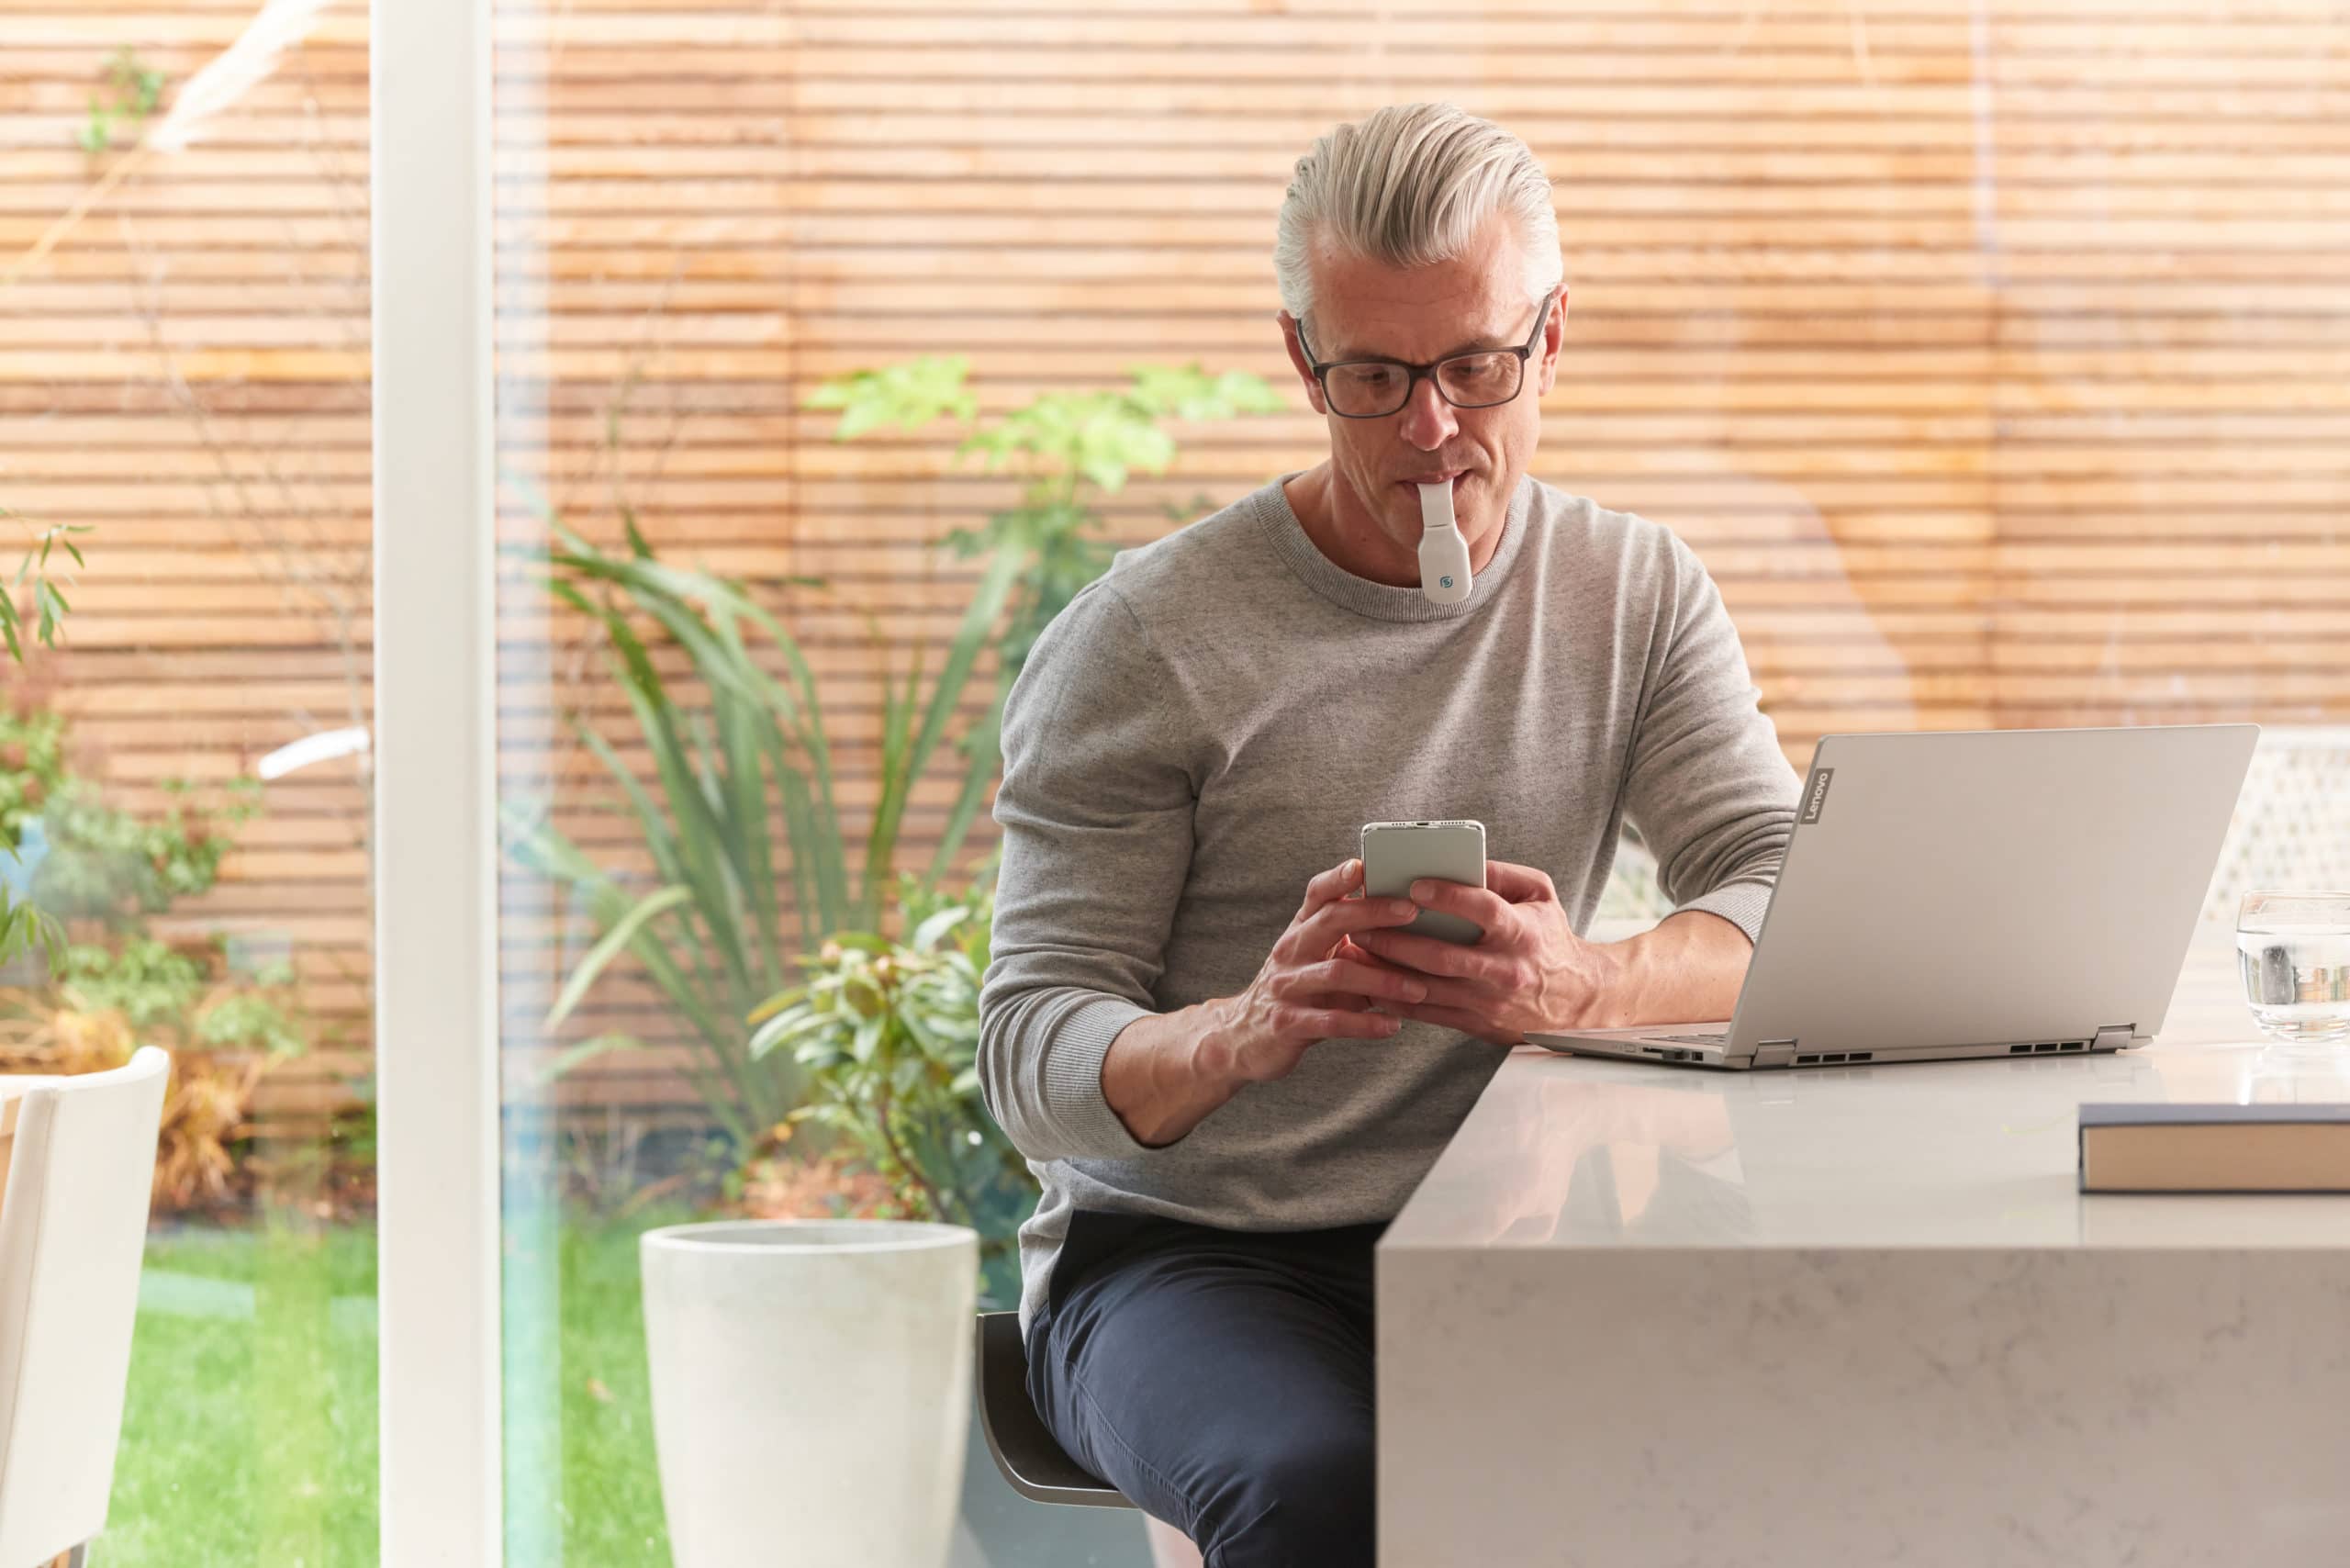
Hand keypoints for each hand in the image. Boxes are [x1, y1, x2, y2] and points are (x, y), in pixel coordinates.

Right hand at [1206, 857, 1431, 1084]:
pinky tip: (1392, 1025)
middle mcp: (1290, 951)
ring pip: (1336, 973)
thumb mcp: (1319, 959)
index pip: (1316, 894)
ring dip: (1382, 979)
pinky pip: (1331, 1022)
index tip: (1364, 865)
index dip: (1338, 877)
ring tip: (1419, 988)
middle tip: (1412, 912)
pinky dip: (1365, 1024)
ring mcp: (1286, 986)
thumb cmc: (1300, 991)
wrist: (1245, 1036)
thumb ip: (1355, 941)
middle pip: (1329, 920)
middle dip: (1373, 912)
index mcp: (1301, 931)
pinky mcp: (1288, 1024)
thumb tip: (1416, 925)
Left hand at [1352, 859, 1625, 1045]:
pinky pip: (1429, 1013)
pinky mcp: (1477, 1023)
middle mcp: (1506, 970)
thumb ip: (1502, 873)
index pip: (1485, 911)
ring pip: (1428, 989)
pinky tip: (1371, 983)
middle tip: (1362, 925)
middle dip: (1397, 941)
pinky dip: (1396, 999)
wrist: (1577, 1002)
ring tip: (1356, 952)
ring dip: (1387, 972)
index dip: (1450, 897)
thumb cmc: (1550, 938)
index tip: (1415, 884)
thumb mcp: (1540, 895)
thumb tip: (1460, 859)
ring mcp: (1489, 1002)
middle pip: (1443, 957)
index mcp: (1523, 933)